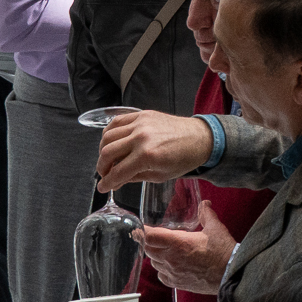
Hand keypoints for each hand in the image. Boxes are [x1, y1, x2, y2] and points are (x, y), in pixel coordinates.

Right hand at [95, 109, 213, 191]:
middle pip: (107, 153)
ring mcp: (141, 123)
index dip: (107, 183)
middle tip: (105, 174)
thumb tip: (114, 182)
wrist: (199, 138)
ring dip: (103, 150)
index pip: (117, 172)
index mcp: (147, 155)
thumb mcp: (158, 175)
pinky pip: (117, 121)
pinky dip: (109, 132)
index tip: (102, 187)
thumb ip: (133, 177)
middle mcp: (141, 137)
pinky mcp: (142, 114)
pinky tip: (111, 142)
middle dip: (102, 167)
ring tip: (108, 159)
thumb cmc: (182, 159)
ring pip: (108, 136)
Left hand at [137, 201, 234, 292]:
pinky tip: (170, 264)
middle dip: (148, 241)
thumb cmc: (223, 251)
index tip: (141, 227)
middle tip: (151, 235)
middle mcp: (171, 258)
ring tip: (163, 249)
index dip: (143, 231)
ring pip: (153, 262)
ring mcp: (172, 272)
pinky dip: (161, 269)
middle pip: (148, 249)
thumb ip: (206, 214)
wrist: (229, 274)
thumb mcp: (215, 228)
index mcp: (178, 243)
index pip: (150, 236)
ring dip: (155, 254)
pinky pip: (161, 275)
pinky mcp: (176, 283)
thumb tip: (205, 203)